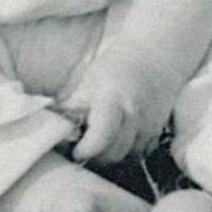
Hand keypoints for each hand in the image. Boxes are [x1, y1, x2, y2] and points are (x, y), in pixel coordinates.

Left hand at [57, 40, 186, 164]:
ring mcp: (150, 124)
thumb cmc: (116, 67)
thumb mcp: (88, 82)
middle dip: (96, 155)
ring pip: (127, 156)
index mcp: (113, 99)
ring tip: (103, 138)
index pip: (100, 138)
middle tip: (85, 145)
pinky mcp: (159, 130)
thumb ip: (71, 108)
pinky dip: (129, 150)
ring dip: (113, 153)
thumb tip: (53, 130)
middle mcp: (134, 114)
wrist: (154, 55)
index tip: (76, 149)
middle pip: (113, 153)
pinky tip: (122, 135)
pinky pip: (141, 153)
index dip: (86, 149)